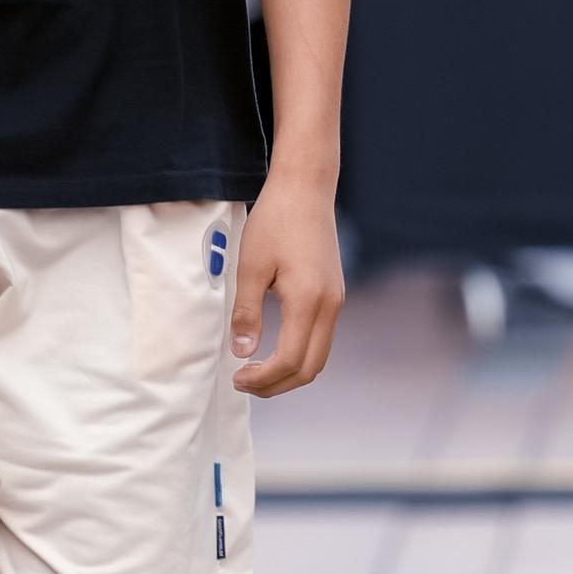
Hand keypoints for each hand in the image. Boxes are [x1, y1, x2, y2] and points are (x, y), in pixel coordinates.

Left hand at [229, 173, 345, 394]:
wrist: (305, 189)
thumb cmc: (275, 221)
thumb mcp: (250, 266)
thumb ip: (246, 313)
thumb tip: (241, 353)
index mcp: (308, 301)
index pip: (290, 360)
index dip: (263, 378)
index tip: (236, 377)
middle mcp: (330, 306)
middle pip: (310, 368)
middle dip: (277, 384)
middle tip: (243, 383)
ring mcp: (336, 301)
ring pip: (319, 356)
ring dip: (289, 372)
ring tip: (255, 371)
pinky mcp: (334, 294)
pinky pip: (321, 338)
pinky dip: (299, 354)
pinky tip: (274, 349)